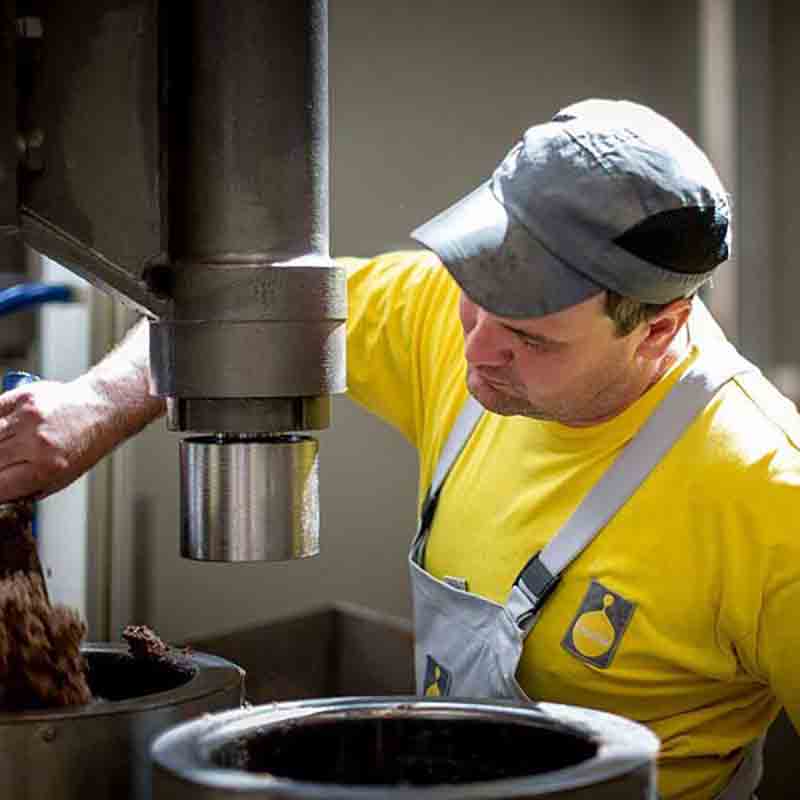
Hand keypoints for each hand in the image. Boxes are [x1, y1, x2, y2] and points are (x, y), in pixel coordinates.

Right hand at [0, 379, 111, 501]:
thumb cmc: (82, 447)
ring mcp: (28, 417)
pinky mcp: (23, 397)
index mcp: (48, 468)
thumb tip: (0, 496)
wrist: (101, 411)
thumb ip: (25, 489)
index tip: (1, 485)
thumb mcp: (60, 479)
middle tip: (6, 465)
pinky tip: (4, 431)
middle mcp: (37, 442)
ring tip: (9, 450)